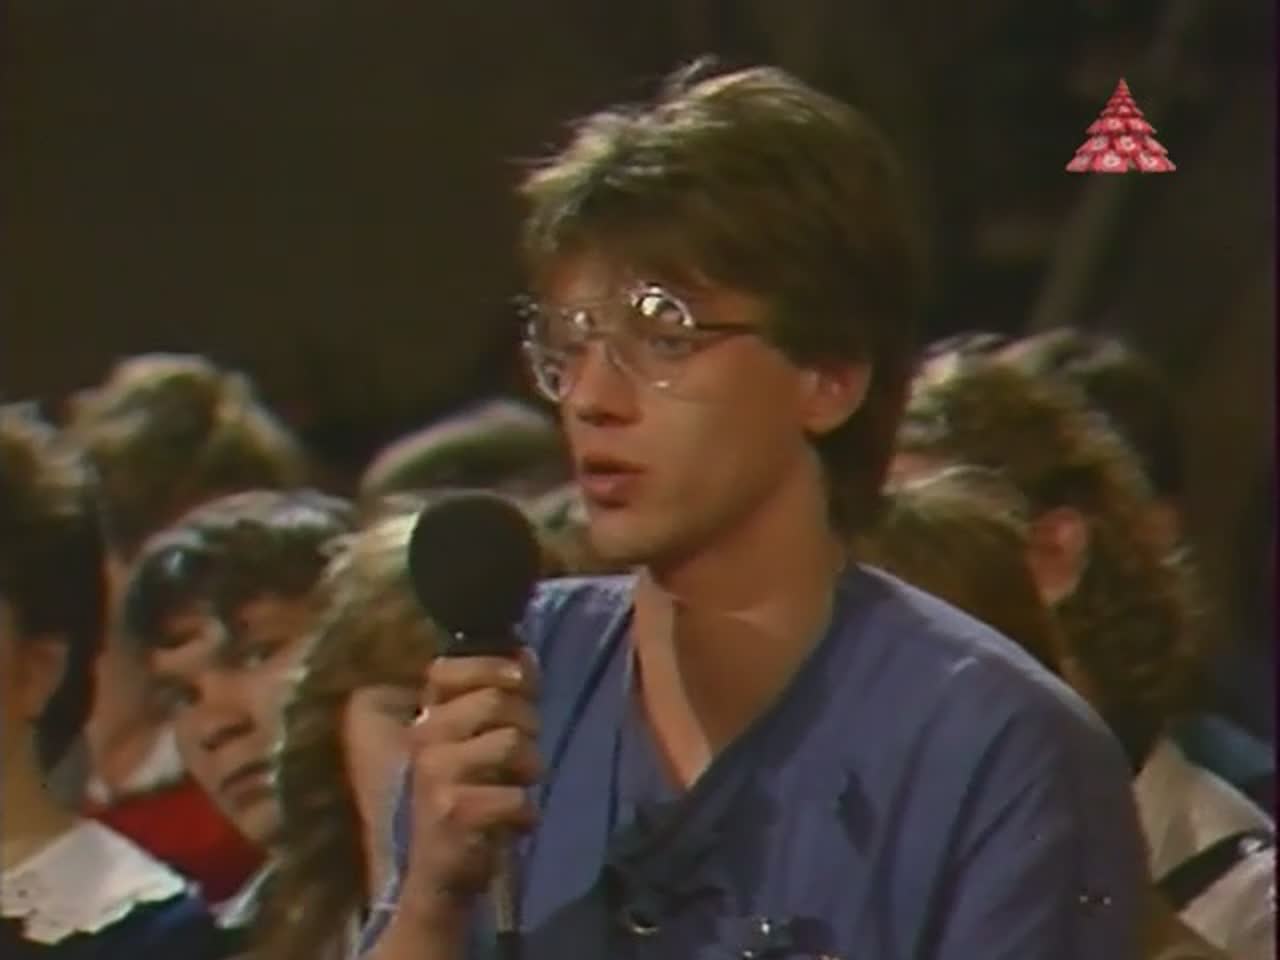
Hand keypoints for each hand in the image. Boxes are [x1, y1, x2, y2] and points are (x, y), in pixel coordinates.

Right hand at [400, 649, 541, 931]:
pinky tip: (515, 821)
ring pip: (512, 743)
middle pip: (496, 701)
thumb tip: (525, 654)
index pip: (446, 669)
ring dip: (531, 767)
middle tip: (523, 753)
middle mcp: (419, 740)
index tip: (522, 681)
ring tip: (519, 785)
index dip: (493, 667)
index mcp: (419, 719)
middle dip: (527, 722)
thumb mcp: (466, 744)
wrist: (433, 879)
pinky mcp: (455, 812)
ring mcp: (434, 775)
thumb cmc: (459, 801)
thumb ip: (490, 698)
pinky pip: (518, 795)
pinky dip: (527, 812)